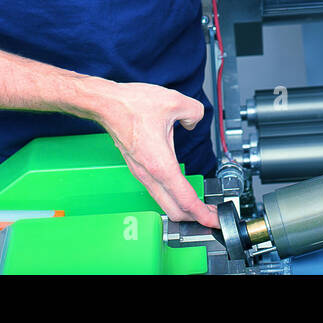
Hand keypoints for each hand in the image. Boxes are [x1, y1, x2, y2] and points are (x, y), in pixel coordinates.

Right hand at [94, 81, 219, 227]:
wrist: (106, 104)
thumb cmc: (131, 105)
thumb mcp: (174, 101)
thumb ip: (194, 113)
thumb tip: (194, 120)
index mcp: (160, 164)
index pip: (185, 200)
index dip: (203, 214)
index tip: (216, 221)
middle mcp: (149, 174)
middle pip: (174, 210)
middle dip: (195, 217)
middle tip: (212, 216)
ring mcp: (141, 173)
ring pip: (164, 202)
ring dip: (183, 208)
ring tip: (200, 205)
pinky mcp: (137, 168)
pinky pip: (157, 191)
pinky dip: (172, 197)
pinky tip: (181, 189)